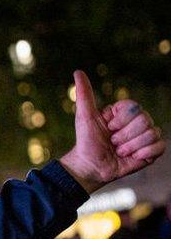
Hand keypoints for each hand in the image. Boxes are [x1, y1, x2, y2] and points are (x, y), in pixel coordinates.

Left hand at [60, 70, 165, 192]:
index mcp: (125, 112)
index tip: (108, 127)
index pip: (135, 107)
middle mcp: (138, 122)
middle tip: (112, 142)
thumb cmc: (86, 141)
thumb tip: (78, 72)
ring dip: (131, 146)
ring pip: (152, 133)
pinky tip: (132, 158)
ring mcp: (146, 136)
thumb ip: (84, 94)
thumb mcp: (84, 116)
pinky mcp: (151, 152)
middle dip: (124, 135)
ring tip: (119, 151)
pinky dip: (145, 153)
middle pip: (145, 120)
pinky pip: (160, 146)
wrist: (90, 166)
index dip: (121, 120)